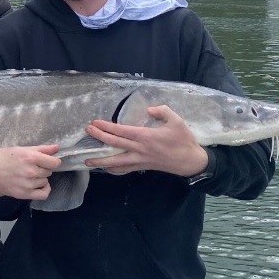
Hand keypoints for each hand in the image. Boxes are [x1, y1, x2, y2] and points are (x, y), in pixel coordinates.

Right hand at [0, 145, 61, 199]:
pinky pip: (43, 194)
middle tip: (32, 166)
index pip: (55, 163)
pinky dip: (44, 189)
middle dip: (43, 168)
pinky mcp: (25, 194)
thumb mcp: (20, 149)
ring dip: (40, 178)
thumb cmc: (2, 157)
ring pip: (45, 181)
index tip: (48, 160)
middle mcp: (31, 171)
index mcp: (30, 157)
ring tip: (29, 174)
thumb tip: (57, 148)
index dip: (53, 161)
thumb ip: (41, 149)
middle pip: (49, 171)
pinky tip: (39, 185)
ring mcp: (28, 184)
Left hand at [84, 105, 208, 176]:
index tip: (95, 123)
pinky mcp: (143, 167)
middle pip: (115, 144)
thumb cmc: (184, 140)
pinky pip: (126, 169)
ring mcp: (140, 160)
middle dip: (99, 138)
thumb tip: (149, 109)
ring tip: (87, 161)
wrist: (192, 161)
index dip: (107, 127)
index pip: (121, 131)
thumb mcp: (176, 120)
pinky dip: (115, 169)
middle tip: (87, 132)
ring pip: (117, 161)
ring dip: (101, 161)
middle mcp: (140, 149)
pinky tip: (107, 169)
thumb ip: (162, 111)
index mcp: (146, 136)